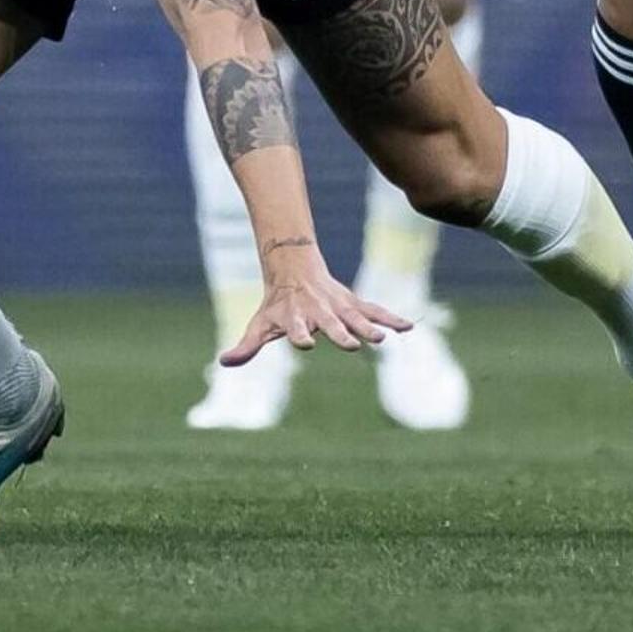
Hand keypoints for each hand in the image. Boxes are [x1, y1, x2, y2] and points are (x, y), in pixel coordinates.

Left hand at [220, 271, 408, 359]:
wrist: (293, 269)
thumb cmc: (276, 305)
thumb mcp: (260, 324)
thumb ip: (247, 347)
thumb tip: (224, 362)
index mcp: (295, 318)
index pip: (296, 328)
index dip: (300, 335)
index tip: (306, 343)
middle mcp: (318, 311)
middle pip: (330, 323)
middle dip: (341, 333)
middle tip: (353, 344)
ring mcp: (338, 306)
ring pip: (355, 317)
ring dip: (368, 327)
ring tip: (381, 339)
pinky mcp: (352, 303)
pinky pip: (375, 310)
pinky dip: (390, 318)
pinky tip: (408, 327)